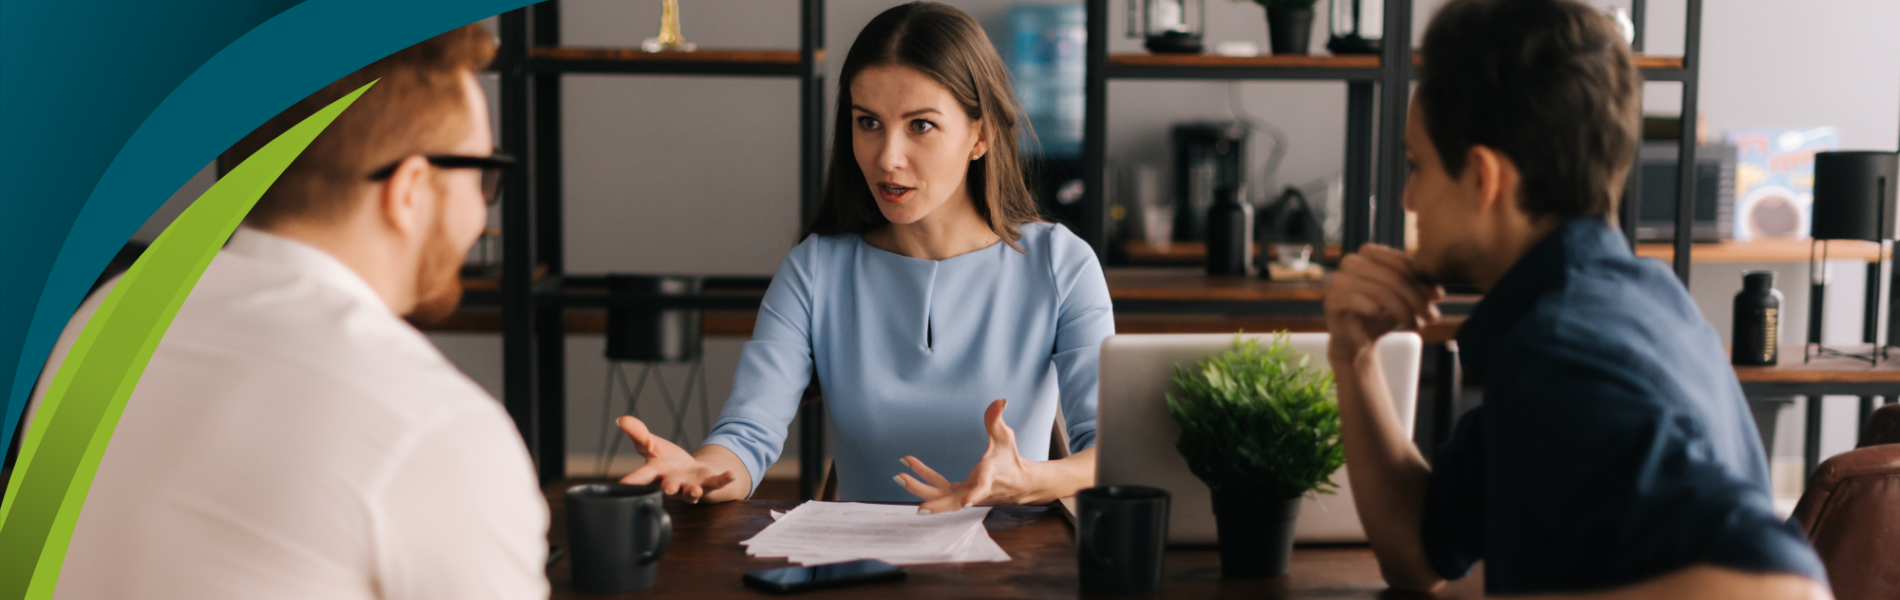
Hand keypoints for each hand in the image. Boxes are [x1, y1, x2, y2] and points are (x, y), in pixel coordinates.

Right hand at [616, 415, 735, 502]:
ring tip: (695, 491)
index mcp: (657, 474)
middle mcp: (673, 484)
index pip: (643, 476)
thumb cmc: (668, 462)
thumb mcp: (652, 445)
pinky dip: (724, 479)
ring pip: (691, 492)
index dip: (632, 481)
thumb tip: (620, 419)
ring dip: (692, 492)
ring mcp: (691, 486)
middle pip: (669, 487)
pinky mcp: (708, 484)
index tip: (623, 486)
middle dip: (669, 488)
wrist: (692, 474)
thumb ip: (638, 434)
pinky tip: (732, 474)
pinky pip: (717, 483)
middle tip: (668, 488)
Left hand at [896, 399, 1044, 513]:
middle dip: (923, 491)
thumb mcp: (1006, 437)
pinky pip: (938, 488)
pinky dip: (924, 479)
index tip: (967, 502)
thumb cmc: (1010, 460)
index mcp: (988, 477)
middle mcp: (974, 490)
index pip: (982, 487)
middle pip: (947, 498)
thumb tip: (1000, 400)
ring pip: (938, 496)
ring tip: (899, 474)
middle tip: (903, 479)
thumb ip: (997, 420)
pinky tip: (909, 466)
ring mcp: (964, 495)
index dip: (975, 495)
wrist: (1017, 484)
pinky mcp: (958, 494)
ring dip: (917, 486)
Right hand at [1324, 244, 1442, 360]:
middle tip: (1431, 316)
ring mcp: (1338, 279)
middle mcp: (1351, 261)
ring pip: (1381, 292)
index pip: (1401, 261)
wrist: (1356, 340)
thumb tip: (1438, 292)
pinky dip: (1378, 312)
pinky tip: (1386, 319)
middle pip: (1393, 277)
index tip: (1438, 296)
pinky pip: (1360, 303)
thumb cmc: (1382, 314)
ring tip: (1416, 326)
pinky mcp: (1332, 299)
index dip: (1422, 279)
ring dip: (1404, 311)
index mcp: (1369, 253)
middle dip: (1416, 299)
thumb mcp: (1405, 298)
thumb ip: (1419, 288)